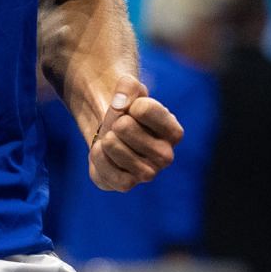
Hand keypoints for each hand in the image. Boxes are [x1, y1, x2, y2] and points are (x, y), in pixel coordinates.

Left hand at [89, 77, 182, 191]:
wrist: (113, 133)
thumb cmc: (127, 111)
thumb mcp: (130, 89)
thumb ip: (128, 87)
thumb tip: (120, 105)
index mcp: (173, 132)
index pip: (145, 109)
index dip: (130, 103)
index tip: (133, 109)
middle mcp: (166, 156)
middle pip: (125, 126)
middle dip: (115, 120)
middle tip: (120, 126)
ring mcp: (148, 174)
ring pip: (115, 148)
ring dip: (106, 138)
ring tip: (112, 138)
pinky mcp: (126, 184)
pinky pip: (105, 170)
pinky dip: (97, 156)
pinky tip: (103, 152)